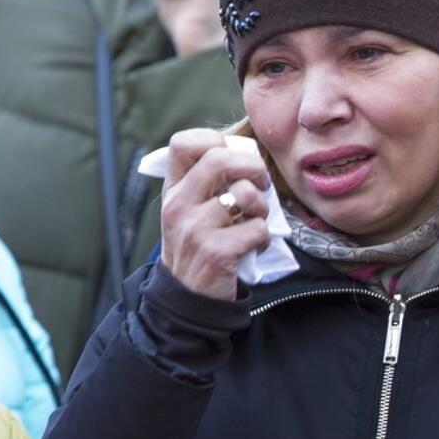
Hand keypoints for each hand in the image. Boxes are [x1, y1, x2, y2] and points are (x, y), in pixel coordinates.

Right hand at [159, 129, 271, 300]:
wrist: (189, 298)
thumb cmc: (199, 245)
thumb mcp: (190, 210)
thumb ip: (208, 182)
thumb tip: (248, 154)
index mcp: (173, 190)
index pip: (183, 143)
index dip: (215, 140)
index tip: (233, 158)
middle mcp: (178, 205)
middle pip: (220, 158)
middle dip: (252, 167)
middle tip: (260, 184)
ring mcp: (195, 229)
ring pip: (245, 194)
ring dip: (262, 207)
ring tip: (254, 220)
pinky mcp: (216, 252)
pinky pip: (258, 228)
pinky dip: (265, 238)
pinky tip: (254, 246)